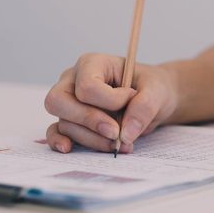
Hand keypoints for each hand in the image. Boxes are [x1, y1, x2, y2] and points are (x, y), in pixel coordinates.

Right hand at [44, 53, 178, 152]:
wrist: (154, 100)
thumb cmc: (152, 88)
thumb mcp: (157, 92)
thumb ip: (144, 108)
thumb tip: (124, 134)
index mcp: (92, 64)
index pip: (87, 86)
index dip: (109, 101)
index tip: (131, 99)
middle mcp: (74, 80)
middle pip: (59, 101)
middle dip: (89, 121)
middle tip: (116, 134)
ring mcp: (69, 101)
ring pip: (64, 123)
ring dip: (92, 139)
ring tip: (122, 144)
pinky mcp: (70, 121)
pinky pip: (55, 132)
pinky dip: (60, 141)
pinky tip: (69, 148)